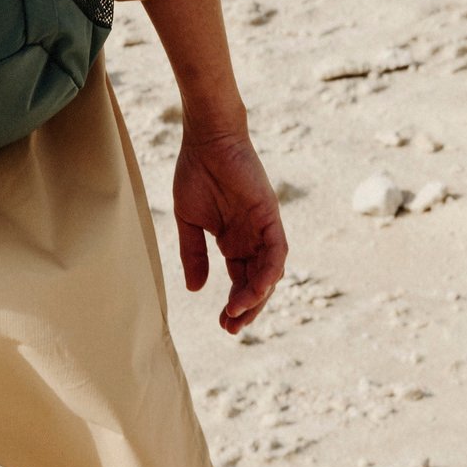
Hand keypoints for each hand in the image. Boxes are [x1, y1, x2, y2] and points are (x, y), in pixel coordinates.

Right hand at [169, 128, 286, 333]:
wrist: (206, 139)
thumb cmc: (196, 173)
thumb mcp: (189, 221)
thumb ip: (194, 255)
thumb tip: (196, 290)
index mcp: (234, 241)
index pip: (240, 281)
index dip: (234, 304)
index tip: (223, 323)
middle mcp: (253, 239)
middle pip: (257, 283)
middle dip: (247, 308)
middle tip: (231, 327)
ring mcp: (264, 229)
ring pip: (269, 272)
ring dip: (257, 296)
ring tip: (238, 313)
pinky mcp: (271, 217)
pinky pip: (277, 251)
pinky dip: (269, 272)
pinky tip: (255, 290)